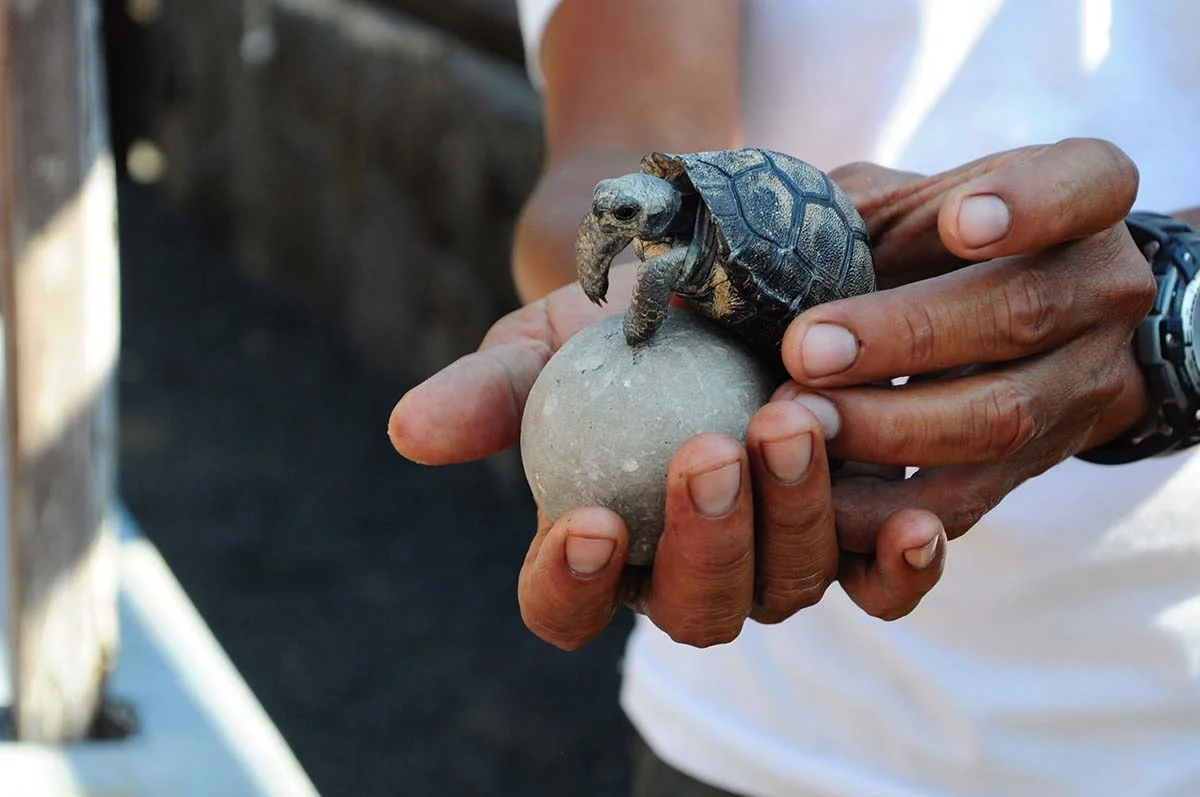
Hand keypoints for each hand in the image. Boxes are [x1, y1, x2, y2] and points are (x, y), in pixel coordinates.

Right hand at [390, 267, 946, 651]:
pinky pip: (883, 582)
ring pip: (789, 584)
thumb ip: (488, 394)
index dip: (570, 586)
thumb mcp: (543, 347)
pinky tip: (917, 516)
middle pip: (696, 609)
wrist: (704, 283)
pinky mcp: (857, 537)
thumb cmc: (607, 328)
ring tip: (793, 423)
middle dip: (705, 541)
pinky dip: (901, 564)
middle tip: (709, 451)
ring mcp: (778, 560)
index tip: (584, 523)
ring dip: (794, 519)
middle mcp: (692, 570)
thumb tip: (411, 430)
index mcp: (601, 550)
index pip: (567, 605)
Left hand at [781, 138, 1154, 550]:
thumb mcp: (907, 204)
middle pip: (1021, 312)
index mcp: (1081, 203)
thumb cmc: (941, 245)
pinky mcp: (1029, 470)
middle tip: (805, 349)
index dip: (1028, 203)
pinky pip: (968, 505)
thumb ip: (850, 210)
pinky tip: (822, 503)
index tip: (959, 219)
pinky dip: (890, 515)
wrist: (1032, 330)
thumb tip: (730, 244)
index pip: (1087, 185)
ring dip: (889, 429)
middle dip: (906, 336)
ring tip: (798, 423)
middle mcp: (1099, 295)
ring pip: (998, 420)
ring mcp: (1077, 390)